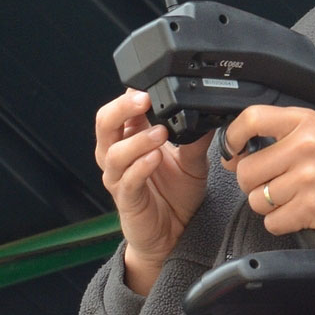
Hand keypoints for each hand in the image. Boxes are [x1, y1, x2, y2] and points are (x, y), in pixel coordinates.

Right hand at [94, 88, 213, 293]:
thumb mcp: (194, 160)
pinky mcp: (125, 199)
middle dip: (122, 108)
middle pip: (105, 123)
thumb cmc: (177, 193)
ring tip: (160, 133)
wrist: (175, 232)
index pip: (123, 108)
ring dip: (136, 139)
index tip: (150, 82)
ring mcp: (119, 176)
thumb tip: (209, 114)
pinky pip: (126, 180)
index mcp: (133, 136)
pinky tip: (155, 158)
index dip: (131, 93)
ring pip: (112, 152)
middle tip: (144, 99)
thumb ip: (196, 138)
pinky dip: (139, 167)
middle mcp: (120, 153)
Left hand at [222, 106, 314, 246]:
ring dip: (270, 206)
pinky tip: (304, 213)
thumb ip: (284, 136)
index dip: (232, 138)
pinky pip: (273, 223)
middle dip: (255, 185)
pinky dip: (284, 223)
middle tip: (277, 185)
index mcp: (305, 122)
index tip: (233, 151)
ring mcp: (307, 177)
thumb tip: (239, 153)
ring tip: (297, 198)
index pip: (251, 119)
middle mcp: (304, 146)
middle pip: (246, 171)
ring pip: (256, 200)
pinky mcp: (311, 208)